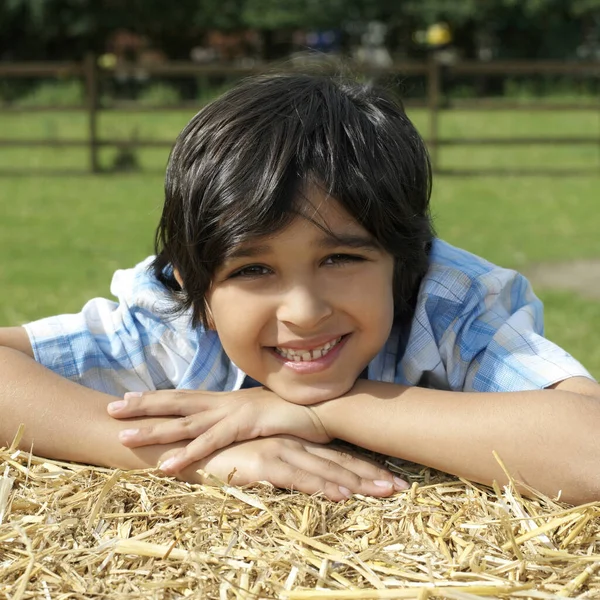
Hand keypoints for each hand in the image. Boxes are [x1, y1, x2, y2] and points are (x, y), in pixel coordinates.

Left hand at [107, 388, 330, 472]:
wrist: (322, 406)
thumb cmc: (293, 414)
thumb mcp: (259, 416)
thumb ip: (238, 420)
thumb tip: (224, 426)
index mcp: (226, 400)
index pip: (184, 397)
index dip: (156, 397)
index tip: (129, 398)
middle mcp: (225, 402)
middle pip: (177, 402)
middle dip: (144, 406)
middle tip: (113, 408)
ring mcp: (234, 411)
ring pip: (186, 422)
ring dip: (154, 430)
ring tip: (124, 438)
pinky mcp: (246, 424)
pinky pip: (212, 442)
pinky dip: (188, 453)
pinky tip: (166, 465)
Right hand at [173, 435, 408, 500]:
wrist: (186, 445)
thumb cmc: (224, 455)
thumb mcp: (261, 461)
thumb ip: (286, 467)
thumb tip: (310, 481)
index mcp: (295, 443)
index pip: (337, 456)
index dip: (365, 468)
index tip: (392, 480)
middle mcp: (292, 443)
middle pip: (339, 461)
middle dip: (371, 475)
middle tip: (401, 488)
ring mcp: (278, 449)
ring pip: (325, 468)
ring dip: (356, 481)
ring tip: (383, 492)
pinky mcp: (261, 461)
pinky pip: (297, 475)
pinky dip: (321, 485)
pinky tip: (341, 495)